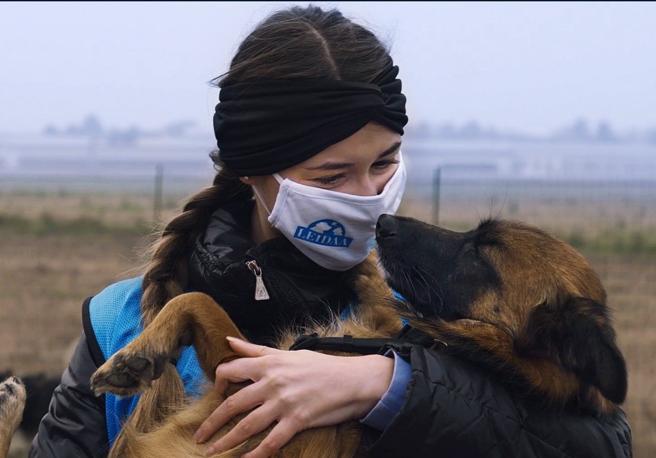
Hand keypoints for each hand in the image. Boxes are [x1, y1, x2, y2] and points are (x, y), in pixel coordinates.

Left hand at [193, 336, 393, 457]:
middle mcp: (272, 383)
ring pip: (246, 426)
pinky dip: (256, 455)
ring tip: (211, 452)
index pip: (230, 370)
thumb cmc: (321, 366)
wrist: (351, 380)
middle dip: (212, 423)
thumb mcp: (288, 353)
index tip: (215, 394)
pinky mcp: (296, 421)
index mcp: (268, 364)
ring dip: (225, 442)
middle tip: (200, 436)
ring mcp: (283, 403)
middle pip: (232, 404)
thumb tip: (230, 341)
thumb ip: (256, 350)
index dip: (218, 383)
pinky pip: (271, 442)